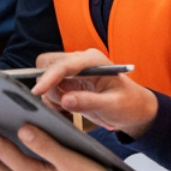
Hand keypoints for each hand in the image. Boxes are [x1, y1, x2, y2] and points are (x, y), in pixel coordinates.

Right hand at [29, 50, 158, 138]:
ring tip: (72, 108)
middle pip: (47, 64)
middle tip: (60, 103)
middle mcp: (79, 61)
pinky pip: (49, 88)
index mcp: (92, 61)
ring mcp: (72, 71)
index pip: (63, 65)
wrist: (134, 109)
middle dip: (47, 84)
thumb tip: (65, 100)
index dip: (48, 78)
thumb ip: (88, 102)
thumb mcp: (112, 105)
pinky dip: (52, 99)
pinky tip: (69, 107)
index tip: (37, 92)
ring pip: (45, 77)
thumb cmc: (129, 104)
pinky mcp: (68, 82)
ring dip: (51, 94)